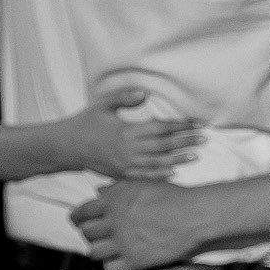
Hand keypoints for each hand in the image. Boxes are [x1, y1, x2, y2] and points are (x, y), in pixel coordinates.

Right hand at [59, 86, 204, 180]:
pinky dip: (160, 175)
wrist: (65, 147)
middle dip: (186, 142)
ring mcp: (126, 164)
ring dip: (178, 159)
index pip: (160, 127)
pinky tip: (173, 172)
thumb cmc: (84, 123)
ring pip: (158, 163)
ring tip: (195, 156)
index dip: (181, 125)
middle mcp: (128, 149)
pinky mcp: (121, 174)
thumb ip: (123, 98)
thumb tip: (145, 94)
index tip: (197, 123)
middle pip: (164, 145)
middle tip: (204, 138)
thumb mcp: (102, 105)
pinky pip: (145, 176)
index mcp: (126, 131)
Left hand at [70, 179, 219, 269]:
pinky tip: (119, 262)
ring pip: (93, 252)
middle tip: (96, 237)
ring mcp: (123, 242)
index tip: (77, 222)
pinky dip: (112, 267)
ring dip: (98, 251)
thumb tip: (99, 191)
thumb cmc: (172, 197)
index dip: (77, 219)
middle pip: (85, 233)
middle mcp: (113, 222)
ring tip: (107, 250)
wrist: (194, 214)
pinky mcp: (136, 260)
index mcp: (112, 202)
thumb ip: (116, 188)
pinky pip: (110, 269)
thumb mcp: (141, 184)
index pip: (81, 213)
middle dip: (89, 235)